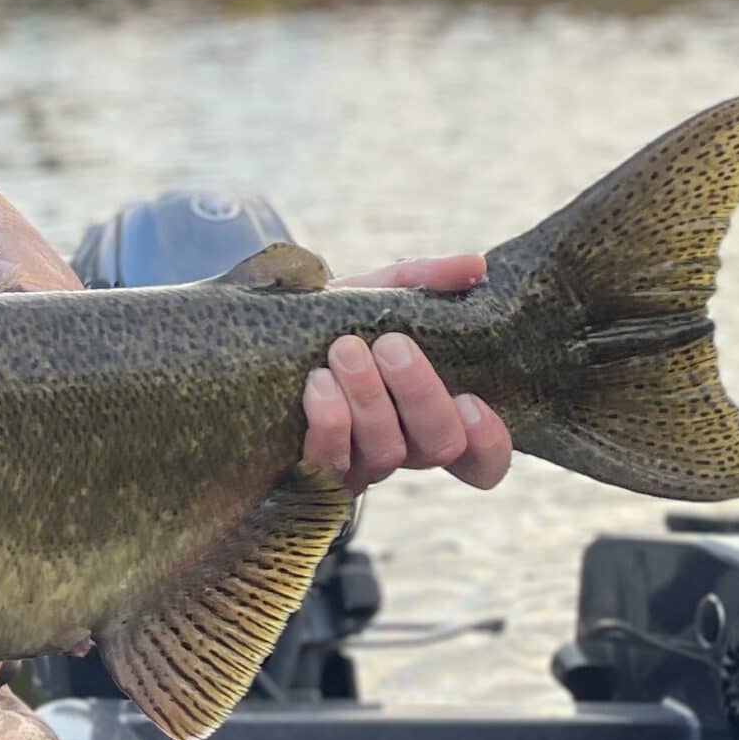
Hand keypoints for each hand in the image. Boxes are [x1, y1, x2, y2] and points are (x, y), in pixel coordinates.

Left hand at [306, 254, 513, 493]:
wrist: (250, 336)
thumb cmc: (328, 321)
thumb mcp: (375, 293)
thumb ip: (425, 279)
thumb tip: (475, 265)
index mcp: (427, 413)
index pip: (480, 458)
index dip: (488, 440)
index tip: (470, 398)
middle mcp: (400, 447)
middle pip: (439, 446)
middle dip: (421, 394)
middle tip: (391, 345)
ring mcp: (356, 466)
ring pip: (386, 454)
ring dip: (370, 399)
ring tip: (344, 350)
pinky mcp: (308, 473)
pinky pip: (329, 466)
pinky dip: (329, 424)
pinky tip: (317, 383)